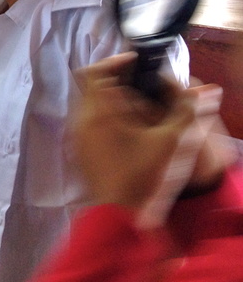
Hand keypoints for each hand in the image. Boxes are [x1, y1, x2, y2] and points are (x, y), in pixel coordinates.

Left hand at [70, 53, 223, 219]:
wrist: (122, 218)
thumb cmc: (145, 178)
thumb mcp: (172, 142)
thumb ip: (188, 111)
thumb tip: (205, 90)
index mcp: (97, 114)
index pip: (92, 72)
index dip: (113, 63)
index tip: (136, 64)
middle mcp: (80, 122)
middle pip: (90, 87)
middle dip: (116, 81)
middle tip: (142, 83)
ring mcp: (77, 139)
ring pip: (90, 106)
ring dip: (112, 100)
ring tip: (140, 106)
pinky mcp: (80, 153)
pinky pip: (89, 124)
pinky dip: (106, 118)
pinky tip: (130, 129)